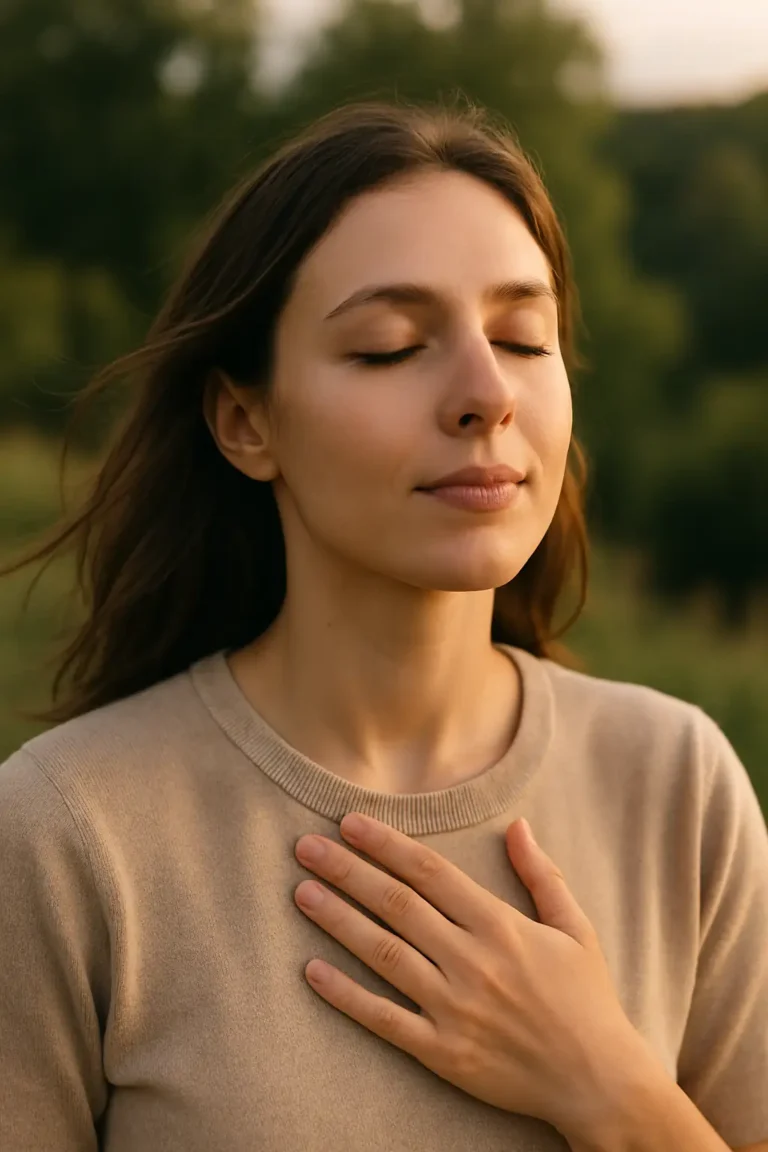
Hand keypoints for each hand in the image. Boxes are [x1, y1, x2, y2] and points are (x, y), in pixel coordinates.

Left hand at [294, 812, 662, 1140]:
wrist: (599, 1081)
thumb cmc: (587, 1000)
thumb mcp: (576, 928)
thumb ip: (542, 875)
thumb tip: (517, 825)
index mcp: (500, 925)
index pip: (430, 873)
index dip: (386, 845)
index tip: (350, 823)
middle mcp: (472, 960)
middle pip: (396, 905)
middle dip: (347, 871)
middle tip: (305, 846)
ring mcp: (454, 1007)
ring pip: (382, 953)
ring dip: (337, 920)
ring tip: (301, 892)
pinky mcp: (442, 1051)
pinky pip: (384, 1018)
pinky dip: (345, 995)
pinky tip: (312, 970)